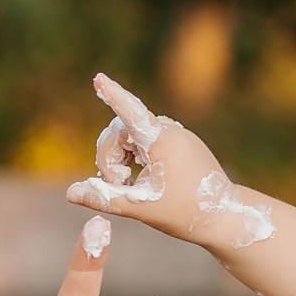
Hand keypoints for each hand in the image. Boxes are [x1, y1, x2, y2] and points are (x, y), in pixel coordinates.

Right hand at [64, 73, 266, 253]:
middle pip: (120, 131)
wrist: (224, 216)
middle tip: (118, 186)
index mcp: (163, 142)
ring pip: (129, 136)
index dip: (113, 96)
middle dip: (110, 158)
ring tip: (128, 186)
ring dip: (120, 158)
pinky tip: (138, 178)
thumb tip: (71, 193)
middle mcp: (170, 131)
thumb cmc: (185, 213)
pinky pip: (144, 140)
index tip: (99, 79)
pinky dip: (134, 157)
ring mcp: (176, 134)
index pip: (132, 113)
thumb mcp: (141, 208)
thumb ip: (106, 198)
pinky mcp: (178, 142)